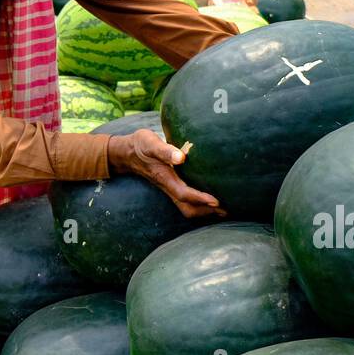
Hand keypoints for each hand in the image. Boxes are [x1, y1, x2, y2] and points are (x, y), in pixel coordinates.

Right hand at [107, 131, 222, 218]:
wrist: (127, 152)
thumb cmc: (141, 145)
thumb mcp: (150, 143)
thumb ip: (165, 150)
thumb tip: (181, 157)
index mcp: (164, 178)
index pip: (184, 194)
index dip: (200, 199)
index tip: (216, 201)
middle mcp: (168, 186)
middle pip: (187, 208)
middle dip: (206, 212)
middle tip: (226, 210)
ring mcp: (169, 188)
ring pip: (187, 207)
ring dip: (204, 211)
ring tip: (223, 209)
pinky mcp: (171, 185)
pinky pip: (186, 200)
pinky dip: (199, 204)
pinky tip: (211, 199)